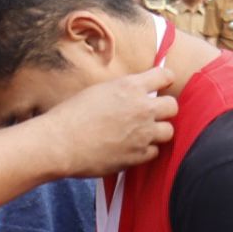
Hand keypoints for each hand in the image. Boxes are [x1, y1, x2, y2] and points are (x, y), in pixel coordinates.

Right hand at [42, 67, 176, 177]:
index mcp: (129, 87)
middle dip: (164, 109)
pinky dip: (145, 150)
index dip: (165, 80)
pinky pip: (154, 152)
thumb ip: (122, 92)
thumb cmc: (71, 115)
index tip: (160, 85)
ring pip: (168, 131)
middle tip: (150, 113)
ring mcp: (142, 134)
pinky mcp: (137, 156)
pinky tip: (130, 147)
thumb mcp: (98, 92)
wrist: (59, 142)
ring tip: (140, 133)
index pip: (166, 76)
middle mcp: (141, 109)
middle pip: (172, 106)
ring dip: (157, 131)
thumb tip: (135, 94)